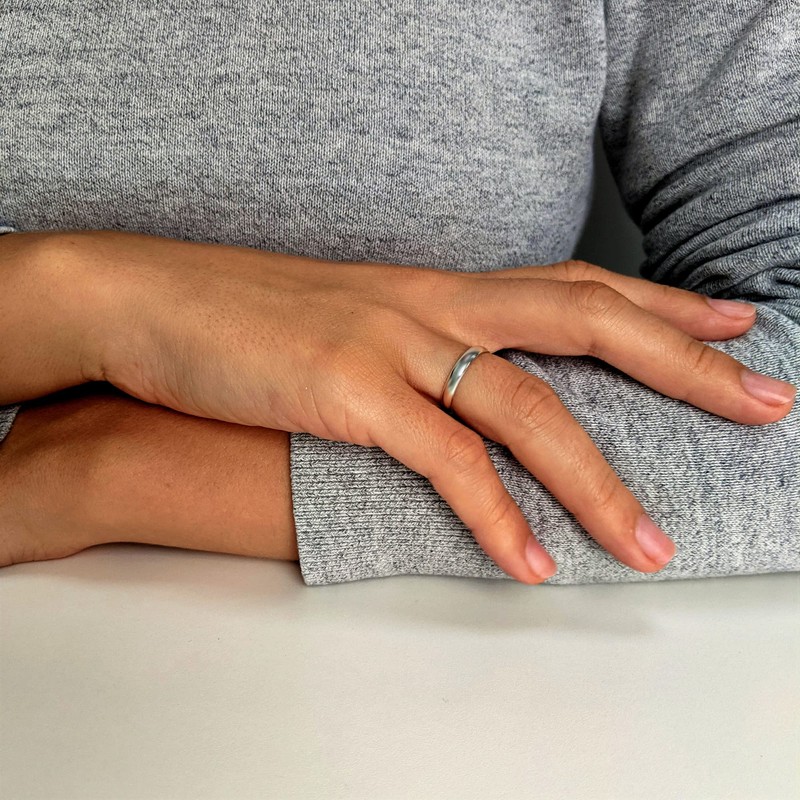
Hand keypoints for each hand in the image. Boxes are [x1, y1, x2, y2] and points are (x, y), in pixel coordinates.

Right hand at [55, 230, 795, 583]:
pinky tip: (531, 562)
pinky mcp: (345, 390)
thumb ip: (418, 344)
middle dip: (685, 363)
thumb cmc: (249, 312)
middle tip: (764, 399)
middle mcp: (430, 304)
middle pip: (587, 322)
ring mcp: (391, 344)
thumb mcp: (353, 316)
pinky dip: (494, 515)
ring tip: (652, 543)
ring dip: (599, 480)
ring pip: (529, 407)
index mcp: (436, 285)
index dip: (659, 299)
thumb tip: (468, 388)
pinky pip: (443, 459)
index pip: (574, 282)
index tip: (730, 320)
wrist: (151, 297)